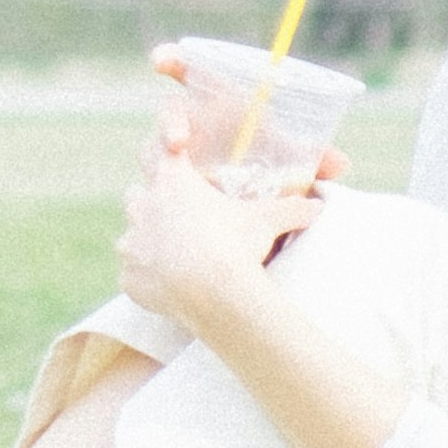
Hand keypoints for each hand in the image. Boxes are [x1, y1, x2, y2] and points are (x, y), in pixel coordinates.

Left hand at [114, 101, 335, 335]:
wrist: (212, 294)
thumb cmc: (236, 246)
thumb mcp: (268, 221)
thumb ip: (292, 208)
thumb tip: (319, 206)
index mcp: (172, 181)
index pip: (160, 153)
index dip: (170, 158)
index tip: (180, 171)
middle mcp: (143, 206)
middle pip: (138, 193)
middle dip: (155, 204)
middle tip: (183, 221)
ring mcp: (131, 243)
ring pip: (131, 235)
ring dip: (149, 242)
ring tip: (178, 257)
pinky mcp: (128, 277)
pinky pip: (133, 274)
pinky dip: (147, 279)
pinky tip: (171, 287)